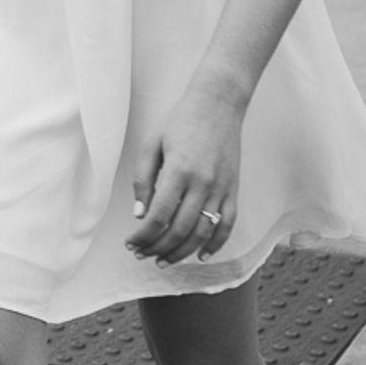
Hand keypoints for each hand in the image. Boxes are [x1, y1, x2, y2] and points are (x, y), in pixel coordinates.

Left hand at [125, 81, 246, 262]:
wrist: (218, 104)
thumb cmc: (179, 121)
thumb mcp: (151, 144)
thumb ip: (142, 180)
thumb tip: (140, 215)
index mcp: (179, 170)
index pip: (159, 216)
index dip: (143, 236)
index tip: (131, 243)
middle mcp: (203, 183)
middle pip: (179, 230)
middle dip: (157, 248)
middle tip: (142, 255)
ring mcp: (222, 188)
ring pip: (203, 233)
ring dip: (182, 252)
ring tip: (163, 260)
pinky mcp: (234, 189)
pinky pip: (227, 224)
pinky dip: (216, 245)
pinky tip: (200, 256)